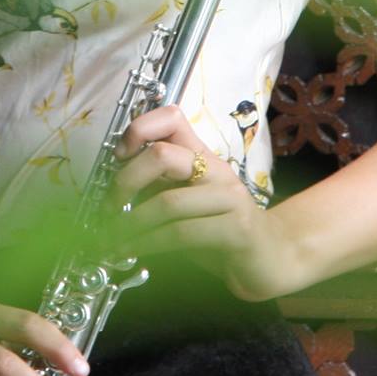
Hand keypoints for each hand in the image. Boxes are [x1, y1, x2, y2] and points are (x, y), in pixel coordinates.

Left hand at [106, 104, 283, 302]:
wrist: (268, 259)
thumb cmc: (219, 229)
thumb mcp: (184, 201)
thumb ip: (158, 188)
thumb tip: (114, 188)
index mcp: (202, 155)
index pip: (172, 117)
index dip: (139, 129)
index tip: (118, 155)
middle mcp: (216, 169)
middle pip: (163, 155)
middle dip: (126, 181)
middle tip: (108, 206)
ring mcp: (229, 198)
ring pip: (168, 202)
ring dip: (131, 225)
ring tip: (112, 240)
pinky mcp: (237, 229)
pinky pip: (182, 234)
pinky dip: (149, 245)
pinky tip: (135, 252)